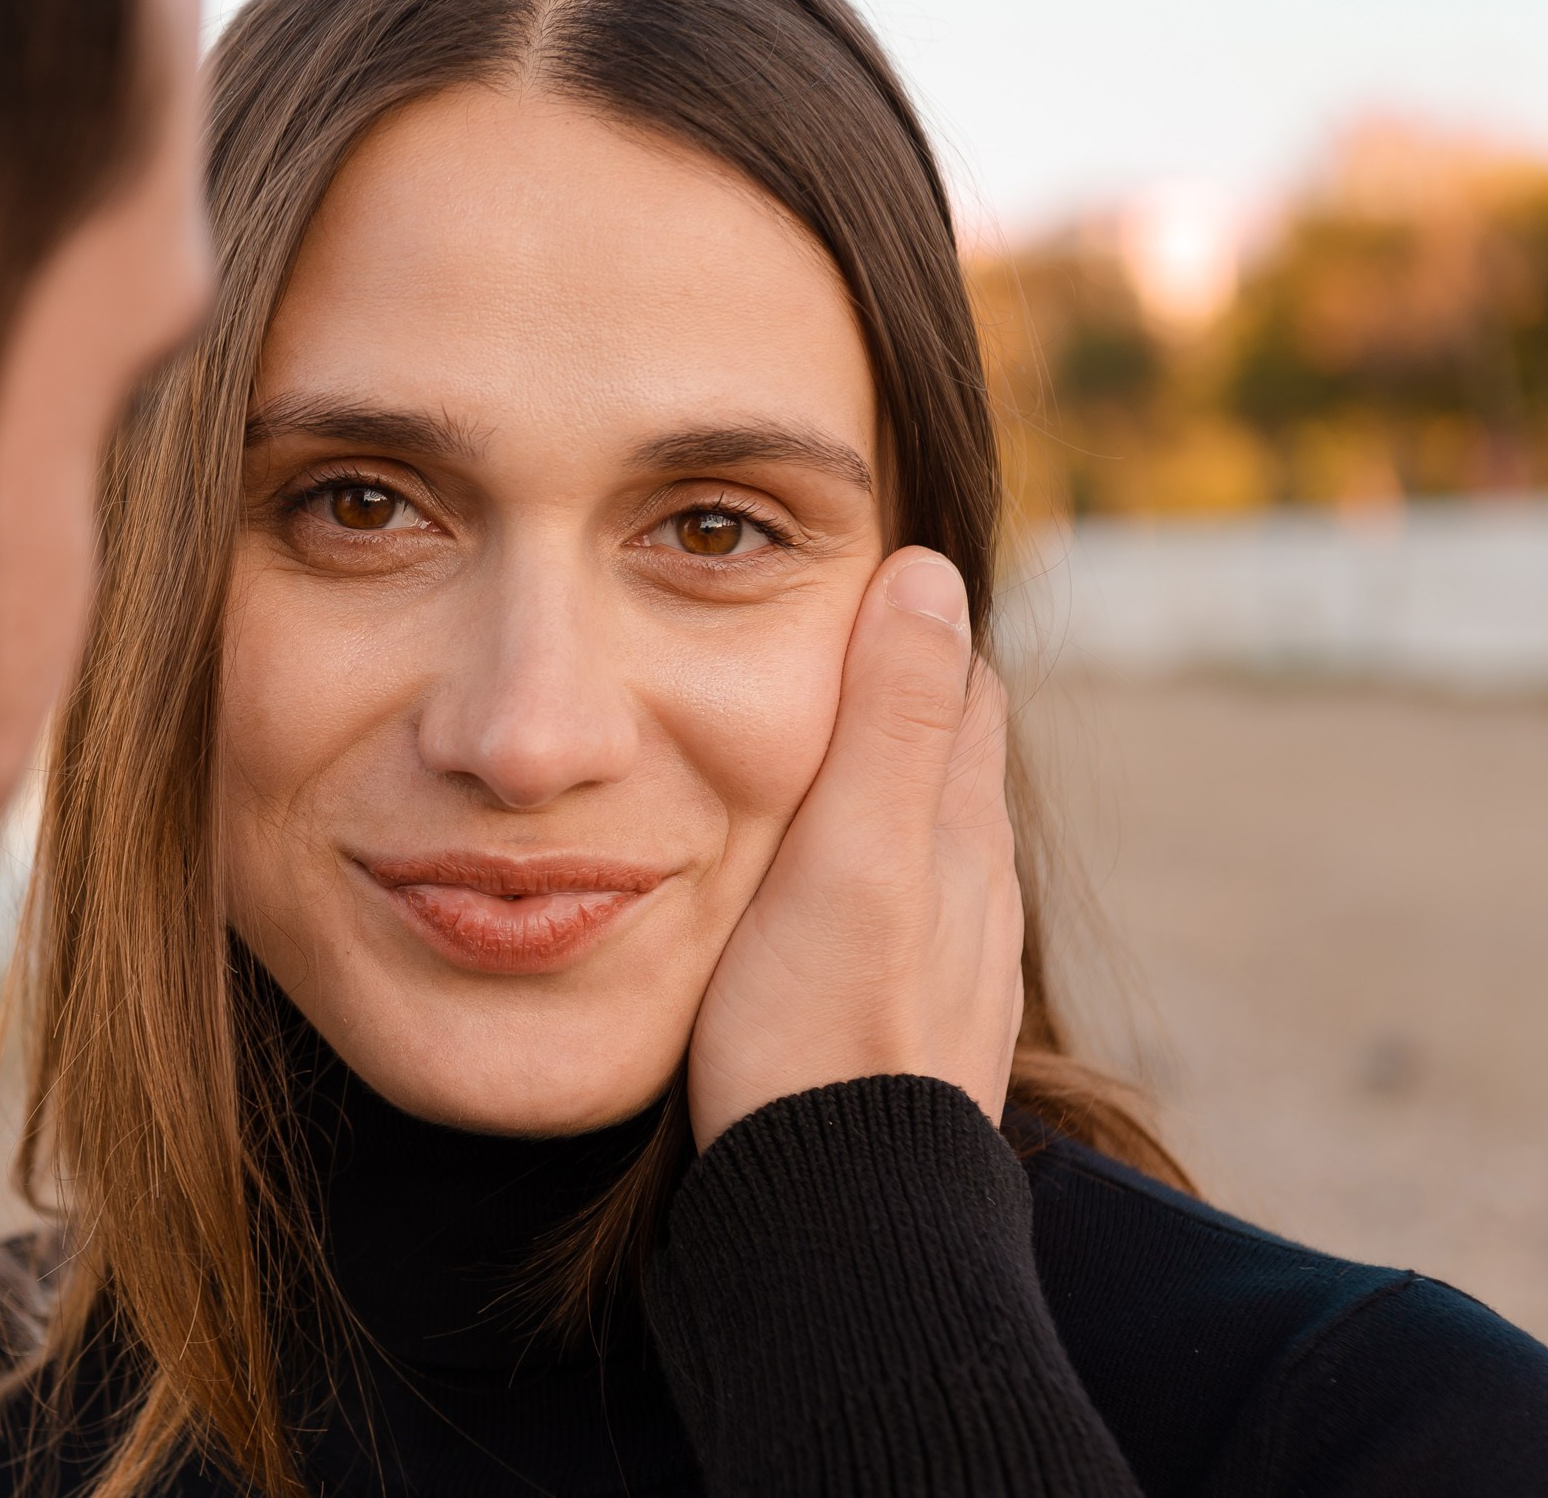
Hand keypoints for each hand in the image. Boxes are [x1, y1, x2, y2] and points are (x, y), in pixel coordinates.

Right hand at [686, 547, 1023, 1150]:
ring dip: (883, 791)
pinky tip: (821, 899)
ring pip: (928, 844)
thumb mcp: (850, 857)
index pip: (961, 685)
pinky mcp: (913, 1028)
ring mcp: (953, 969)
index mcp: (961, 834)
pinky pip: (901, 918)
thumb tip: (928, 572)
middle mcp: (977, 895)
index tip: (848, 577)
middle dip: (902, 694)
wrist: (837, 1215)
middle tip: (819, 645)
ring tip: (810, 758)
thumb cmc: (821, 1030)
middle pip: (952, 757)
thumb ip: (890, 720)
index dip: (912, 624)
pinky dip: (869, 875)